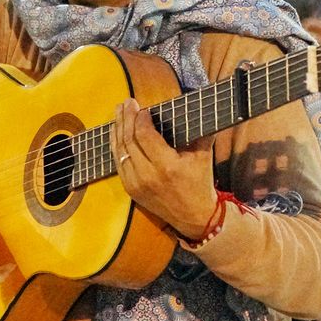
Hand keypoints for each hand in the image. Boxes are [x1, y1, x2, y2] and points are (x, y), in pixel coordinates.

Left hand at [111, 99, 217, 240]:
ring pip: (120, 151)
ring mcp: (136, 184)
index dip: (140, 118)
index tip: (142, 107)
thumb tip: (197, 107)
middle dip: (126, 118)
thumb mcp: (204, 155)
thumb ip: (200, 131)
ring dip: (118, 129)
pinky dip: (116, 146)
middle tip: (127, 102)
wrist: (195, 217)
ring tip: (119, 112)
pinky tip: (116, 132)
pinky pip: (118, 163)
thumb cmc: (200, 182)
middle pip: (129, 140)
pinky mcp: (131, 190)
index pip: (145, 135)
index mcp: (167, 166)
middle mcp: (148, 175)